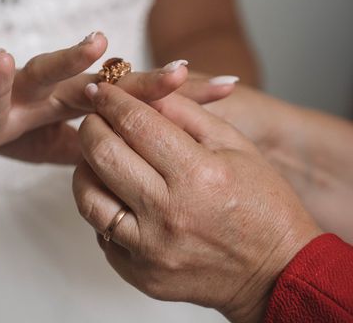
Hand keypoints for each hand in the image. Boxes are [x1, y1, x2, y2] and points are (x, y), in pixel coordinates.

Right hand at [0, 59, 209, 164]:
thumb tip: (125, 158)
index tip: (227, 88)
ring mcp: (18, 95)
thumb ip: (86, 145)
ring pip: (47, 74)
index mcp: (73, 105)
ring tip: (97, 43)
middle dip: (145, 81)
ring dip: (70, 58)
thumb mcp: (49, 142)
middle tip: (187, 72)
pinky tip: (3, 56)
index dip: (175, 97)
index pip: (131, 100)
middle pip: (102, 85)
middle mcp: (52, 93)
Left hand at [73, 84, 321, 321]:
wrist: (277, 273)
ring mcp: (151, 249)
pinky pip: (101, 233)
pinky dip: (104, 208)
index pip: (136, 123)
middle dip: (91, 126)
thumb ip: (184, 112)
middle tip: (95, 118)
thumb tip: (141, 90)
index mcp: (198, 174)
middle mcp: (169, 213)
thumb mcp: (234, 144)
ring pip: (88, 197)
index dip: (112, 100)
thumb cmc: (261, 204)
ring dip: (86, 168)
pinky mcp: (140, 274)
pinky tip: (118, 196)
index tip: (102, 89)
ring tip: (99, 157)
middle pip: (102, 154)